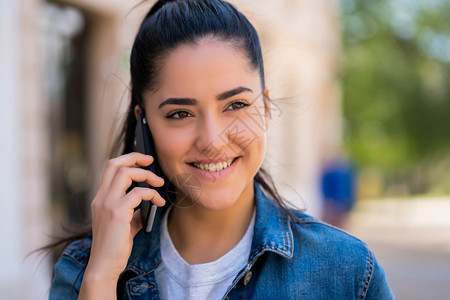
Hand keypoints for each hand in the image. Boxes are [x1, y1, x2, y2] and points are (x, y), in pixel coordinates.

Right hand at [80, 153, 164, 297]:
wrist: (104, 266)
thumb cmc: (115, 246)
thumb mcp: (124, 223)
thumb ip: (133, 209)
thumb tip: (149, 201)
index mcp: (101, 198)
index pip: (110, 168)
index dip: (128, 159)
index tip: (144, 161)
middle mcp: (101, 198)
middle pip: (115, 163)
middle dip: (136, 158)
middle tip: (152, 162)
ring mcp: (107, 204)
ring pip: (126, 173)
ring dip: (147, 175)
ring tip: (159, 184)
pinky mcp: (117, 213)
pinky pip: (138, 193)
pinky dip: (152, 194)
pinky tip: (159, 203)